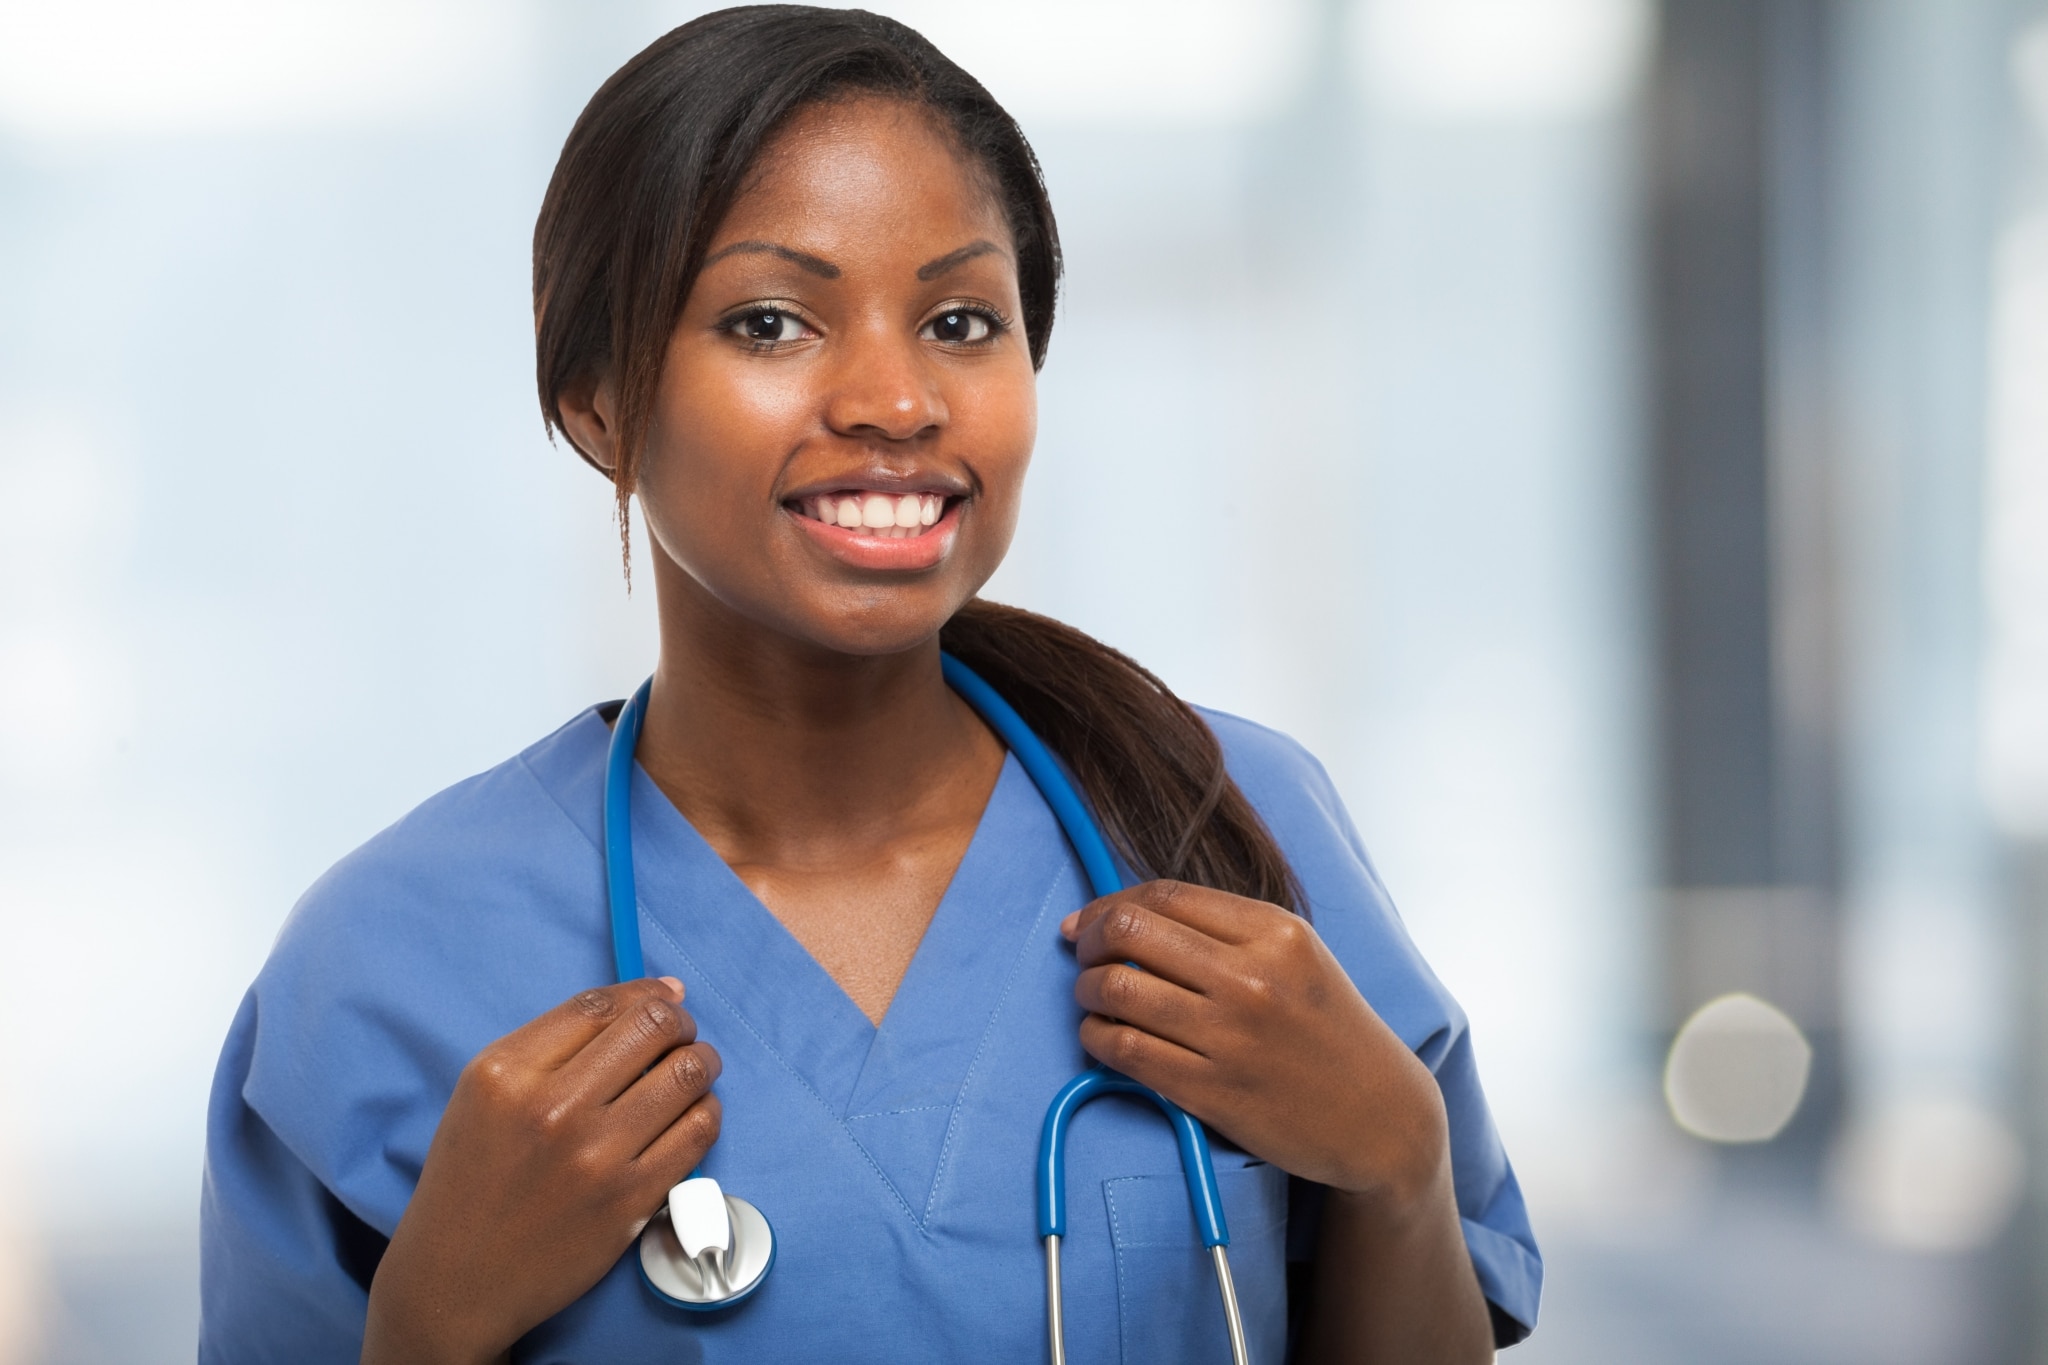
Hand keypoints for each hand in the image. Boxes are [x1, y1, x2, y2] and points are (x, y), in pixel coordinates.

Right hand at [363, 978, 721, 1364]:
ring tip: (693, 1071)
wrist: (457, 1280)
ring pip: (688, 1074)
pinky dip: (706, 1111)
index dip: (646, 992)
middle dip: (681, 1023)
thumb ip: (558, 1042)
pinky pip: (699, 1131)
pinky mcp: (630, 1200)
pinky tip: (690, 1115)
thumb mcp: (486, 1094)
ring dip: (703, 1064)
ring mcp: (596, 1156)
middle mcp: (552, 1108)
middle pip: (653, 1027)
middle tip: (681, 1037)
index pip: (601, 1005)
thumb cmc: (474, 1180)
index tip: (666, 997)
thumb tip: (658, 994)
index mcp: (506, 1073)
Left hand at [1063, 882, 1447, 1204]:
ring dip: (1086, 991)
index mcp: (1275, 932)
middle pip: (1129, 932)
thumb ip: (1226, 929)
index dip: (1109, 904)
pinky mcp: (1213, 1091)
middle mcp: (1251, 978)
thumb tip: (1127, 913)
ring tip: (1094, 1000)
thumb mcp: (1298, 956)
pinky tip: (1104, 1038)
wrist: (1380, 1116)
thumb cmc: (1328, 1029)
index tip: (1086, 922)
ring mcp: (1230, 1036)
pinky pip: (1124, 1050)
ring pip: (1116, 989)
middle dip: (1089, 941)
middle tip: (1084, 958)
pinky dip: (1097, 1038)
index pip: (1163, 896)